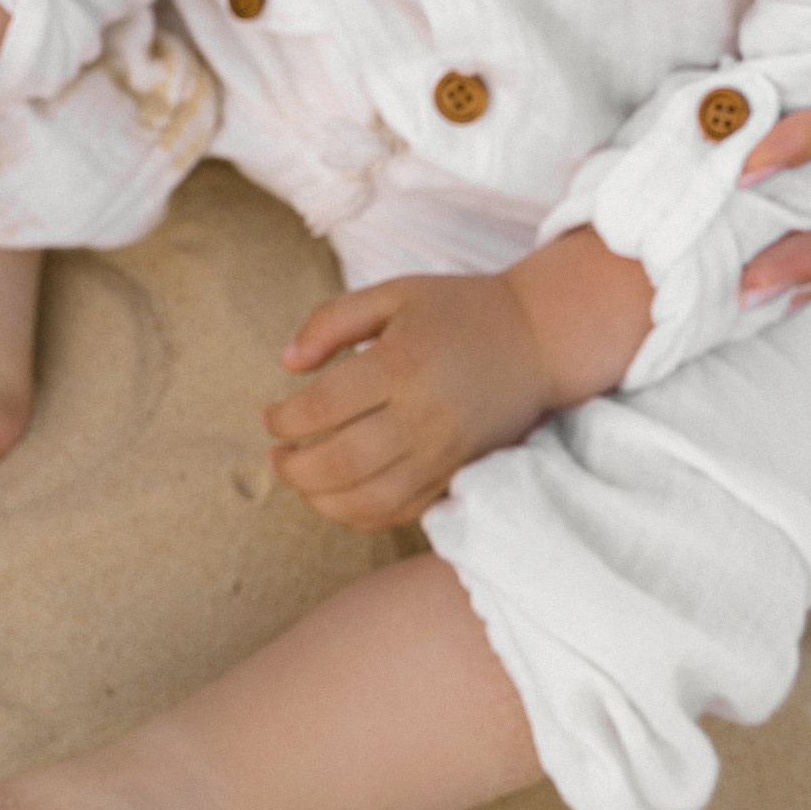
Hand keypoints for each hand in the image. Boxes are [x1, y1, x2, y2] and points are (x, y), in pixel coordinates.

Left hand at [264, 275, 556, 532]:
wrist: (538, 339)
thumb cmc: (459, 310)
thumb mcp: (394, 293)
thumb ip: (334, 320)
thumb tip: (287, 363)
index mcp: (402, 363)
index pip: (322, 407)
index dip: (284, 419)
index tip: (271, 416)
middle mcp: (423, 415)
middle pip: (339, 462)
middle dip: (293, 467)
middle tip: (277, 455)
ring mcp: (444, 452)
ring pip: (367, 499)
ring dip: (320, 499)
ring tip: (301, 479)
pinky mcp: (458, 474)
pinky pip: (401, 513)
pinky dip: (360, 516)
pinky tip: (339, 498)